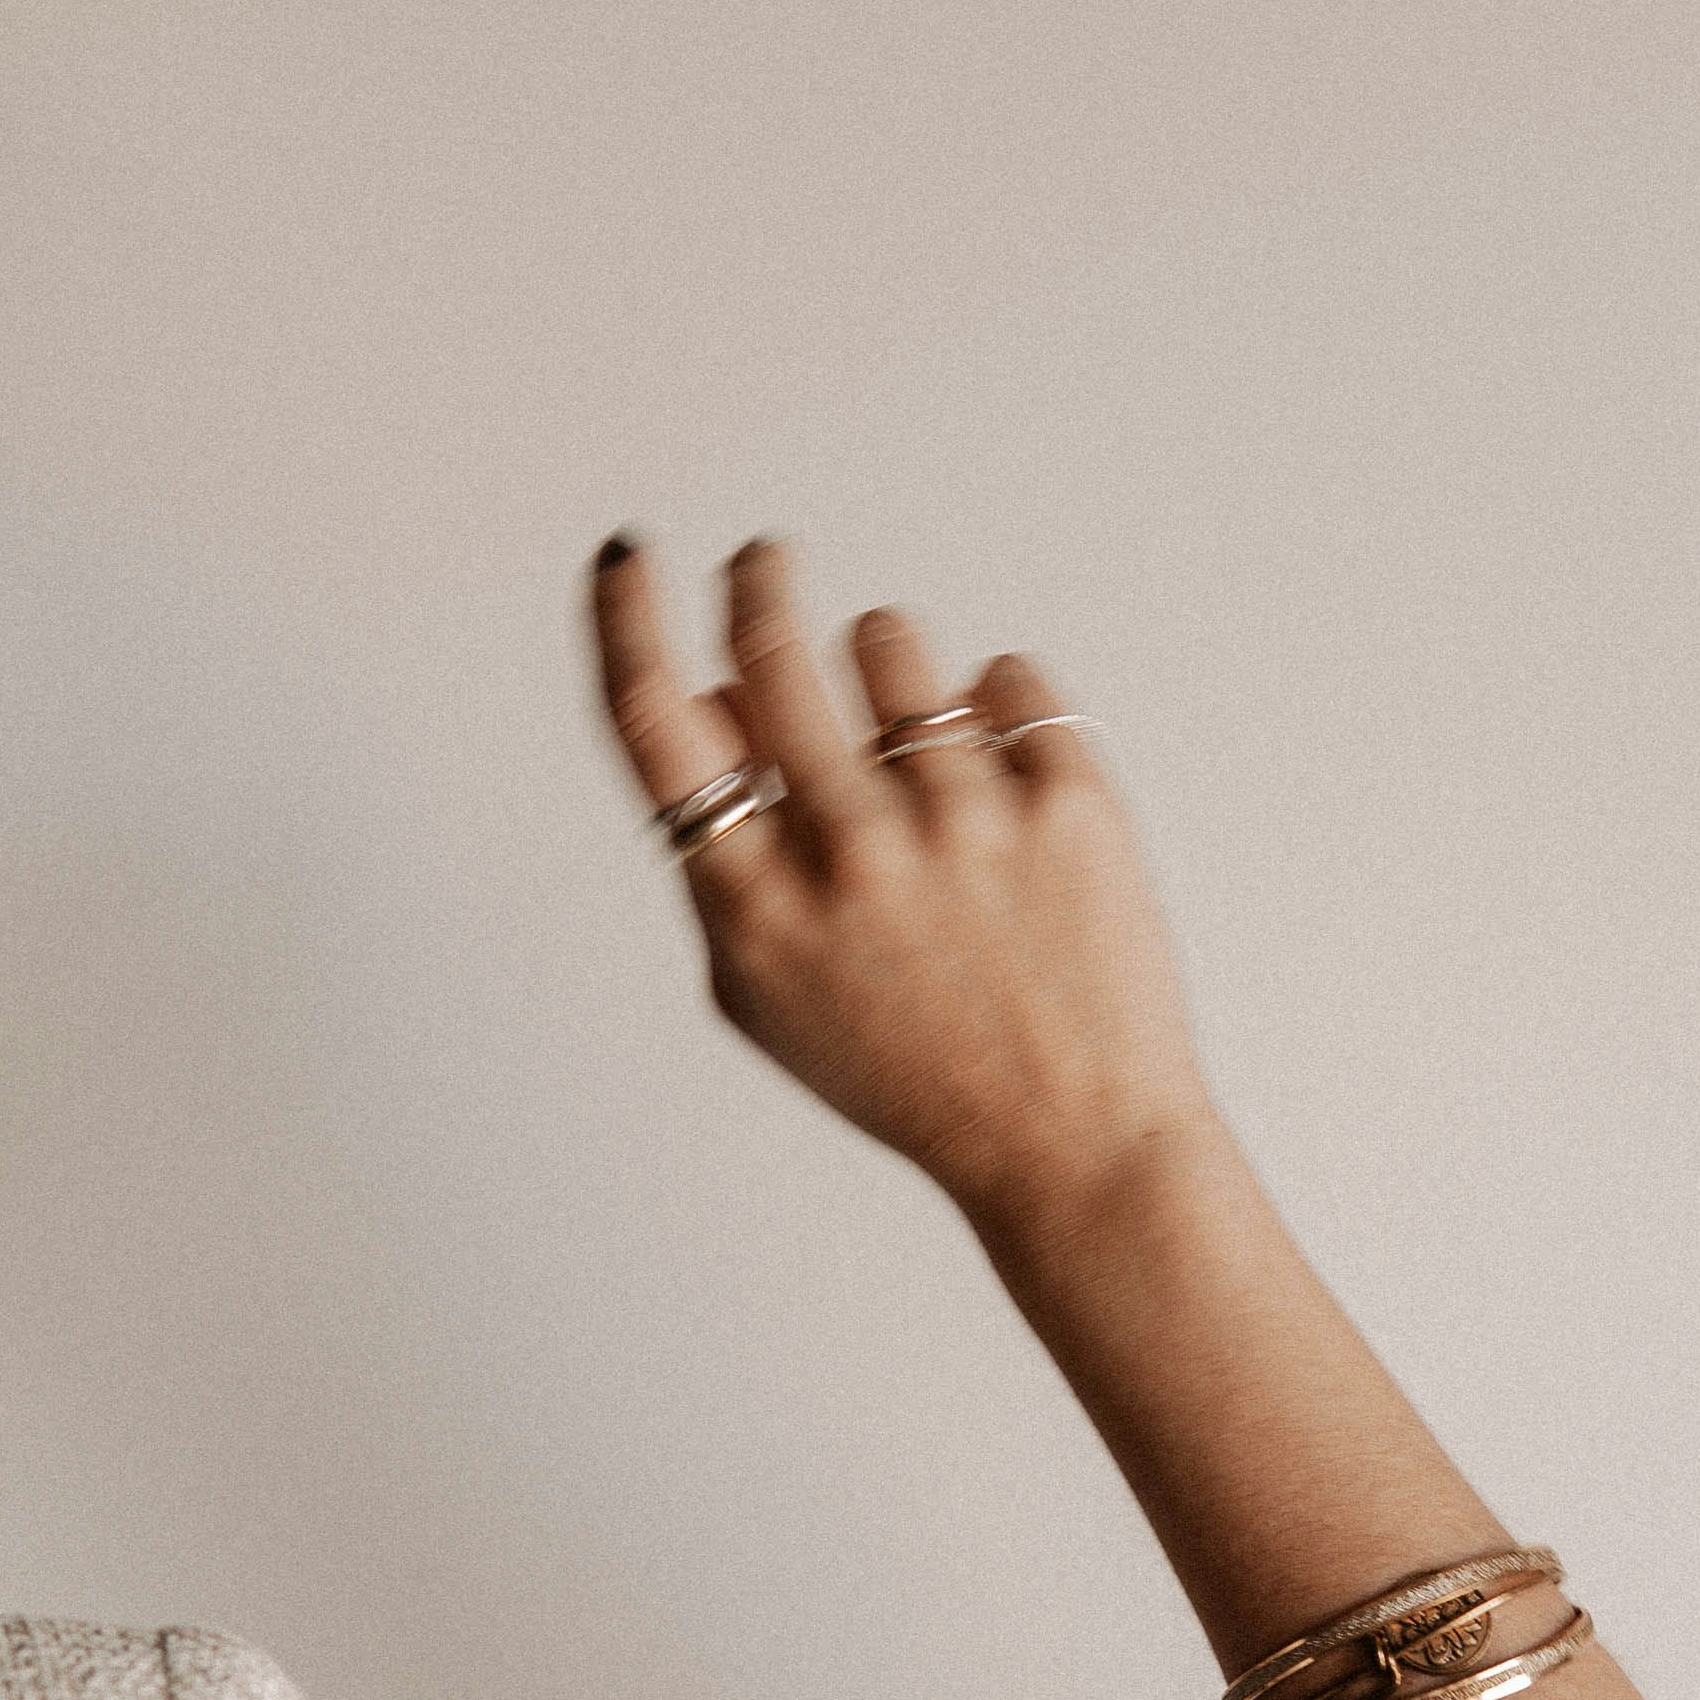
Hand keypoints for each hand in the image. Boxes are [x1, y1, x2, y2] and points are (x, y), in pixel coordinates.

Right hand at [590, 535, 1215, 1221]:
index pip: (655, 723)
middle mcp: (853, 856)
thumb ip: (722, 854)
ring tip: (922, 748)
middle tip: (766, 560)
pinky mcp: (1068, 803)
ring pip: (890, 642)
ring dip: (890, 668)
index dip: (625, 618)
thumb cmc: (914, 1070)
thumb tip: (706, 692)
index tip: (628, 554)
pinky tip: (1009, 796)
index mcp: (759, 910)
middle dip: (757, 582)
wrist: (1073, 1145)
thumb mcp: (772, 991)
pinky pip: (1010, 680)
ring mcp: (965, 823)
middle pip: (770, 650)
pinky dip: (1003, 714)